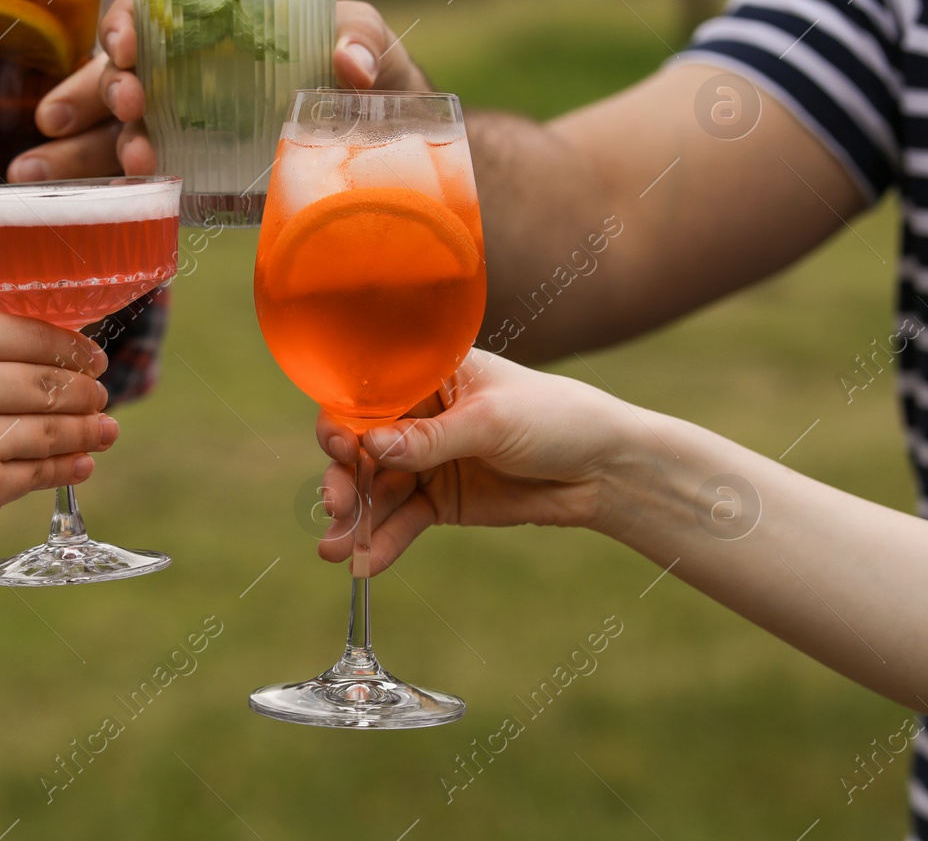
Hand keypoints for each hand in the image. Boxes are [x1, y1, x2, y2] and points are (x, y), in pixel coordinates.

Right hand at [0, 0, 433, 181]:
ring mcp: (188, 133)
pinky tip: (63, 210)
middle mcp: (194, 80)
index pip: (158, 16)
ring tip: (33, 174)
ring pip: (110, 134)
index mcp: (225, 36)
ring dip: (70, 151)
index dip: (129, 26)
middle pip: (120, 77)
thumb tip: (344, 59)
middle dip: (87, 95)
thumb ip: (366, 45)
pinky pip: (136, 187)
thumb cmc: (383, 96)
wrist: (399, 166)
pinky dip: (100, 196)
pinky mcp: (194, 183)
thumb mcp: (382, 61)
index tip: (127, 50)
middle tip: (67, 121)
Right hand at [0, 310, 115, 562]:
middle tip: (101, 394)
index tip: (93, 356)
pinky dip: (67, 468)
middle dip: (87, 391)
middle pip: (50, 381)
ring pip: (54, 429)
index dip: (73, 347)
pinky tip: (81, 463)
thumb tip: (48, 354)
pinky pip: (39, 473)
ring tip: (106, 429)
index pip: (31, 333)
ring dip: (90, 430)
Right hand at [313, 350, 644, 574]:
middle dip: (343, 476)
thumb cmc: (557, 419)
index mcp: (428, 377)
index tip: (339, 446)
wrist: (605, 470)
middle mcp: (418, 417)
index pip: (370, 393)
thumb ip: (431, 438)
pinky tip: (364, 564)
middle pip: (362, 446)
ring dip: (355, 519)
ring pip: (376, 489)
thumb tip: (370, 447)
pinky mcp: (440, 501)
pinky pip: (403, 522)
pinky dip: (384, 542)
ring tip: (337, 550)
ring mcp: (427, 461)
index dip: (345, 419)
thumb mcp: (492, 422)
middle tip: (336, 505)